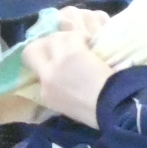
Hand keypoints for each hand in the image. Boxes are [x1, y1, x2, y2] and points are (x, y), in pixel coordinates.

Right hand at [22, 10, 114, 128]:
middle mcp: (47, 76)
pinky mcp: (74, 51)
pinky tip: (90, 41)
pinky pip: (72, 35)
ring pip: (53, 38)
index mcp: (46, 93)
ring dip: (66, 38)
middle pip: (31, 50)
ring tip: (80, 42)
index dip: (44, 60)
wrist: (115, 109)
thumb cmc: (97, 113)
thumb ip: (58, 89)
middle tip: (61, 44)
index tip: (54, 58)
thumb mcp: (68, 106)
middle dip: (43, 44)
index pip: (33, 70)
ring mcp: (58, 63)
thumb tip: (60, 76)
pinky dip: (81, 36)